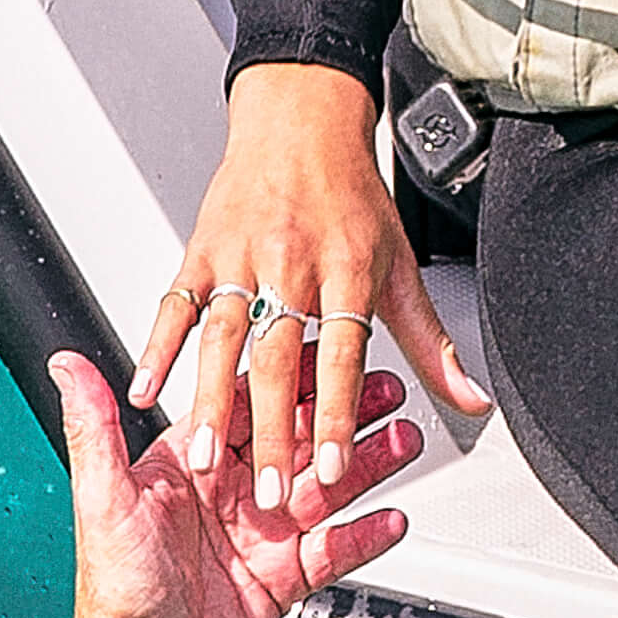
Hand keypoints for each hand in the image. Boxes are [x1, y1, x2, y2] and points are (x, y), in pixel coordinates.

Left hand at [49, 341, 416, 617]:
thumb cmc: (115, 592)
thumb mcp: (103, 499)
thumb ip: (93, 428)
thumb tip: (65, 365)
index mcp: (189, 466)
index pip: (248, 407)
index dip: (290, 378)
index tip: (328, 349)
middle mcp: (229, 495)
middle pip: (297, 442)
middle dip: (344, 415)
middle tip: (387, 390)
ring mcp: (260, 536)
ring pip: (325, 489)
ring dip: (366, 465)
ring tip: (404, 442)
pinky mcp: (282, 580)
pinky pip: (333, 551)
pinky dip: (366, 536)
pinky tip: (393, 518)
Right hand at [136, 61, 492, 512]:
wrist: (301, 123)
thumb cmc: (350, 197)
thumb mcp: (400, 268)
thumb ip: (431, 344)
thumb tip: (472, 399)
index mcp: (347, 271)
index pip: (342, 355)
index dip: (335, 413)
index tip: (329, 468)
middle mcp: (292, 264)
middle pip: (279, 358)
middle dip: (271, 431)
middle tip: (266, 494)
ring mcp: (241, 258)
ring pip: (223, 337)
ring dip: (211, 401)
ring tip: (204, 458)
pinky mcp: (202, 251)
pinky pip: (174, 304)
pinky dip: (157, 346)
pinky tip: (146, 389)